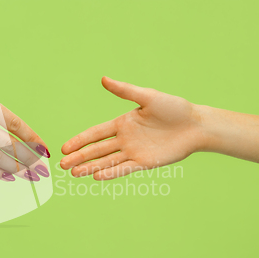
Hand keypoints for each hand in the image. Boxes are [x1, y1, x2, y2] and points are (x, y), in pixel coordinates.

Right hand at [60, 77, 205, 179]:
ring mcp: (133, 152)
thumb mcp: (148, 97)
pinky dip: (111, 173)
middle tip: (63, 166)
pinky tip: (96, 177)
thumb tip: (104, 79)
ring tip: (74, 174)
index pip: (95, 133)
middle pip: (97, 150)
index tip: (64, 148)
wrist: (195, 125)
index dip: (79, 140)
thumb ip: (125, 91)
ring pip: (107, 162)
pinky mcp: (144, 163)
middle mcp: (125, 139)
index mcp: (122, 123)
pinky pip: (124, 169)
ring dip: (90, 168)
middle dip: (79, 158)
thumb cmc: (174, 108)